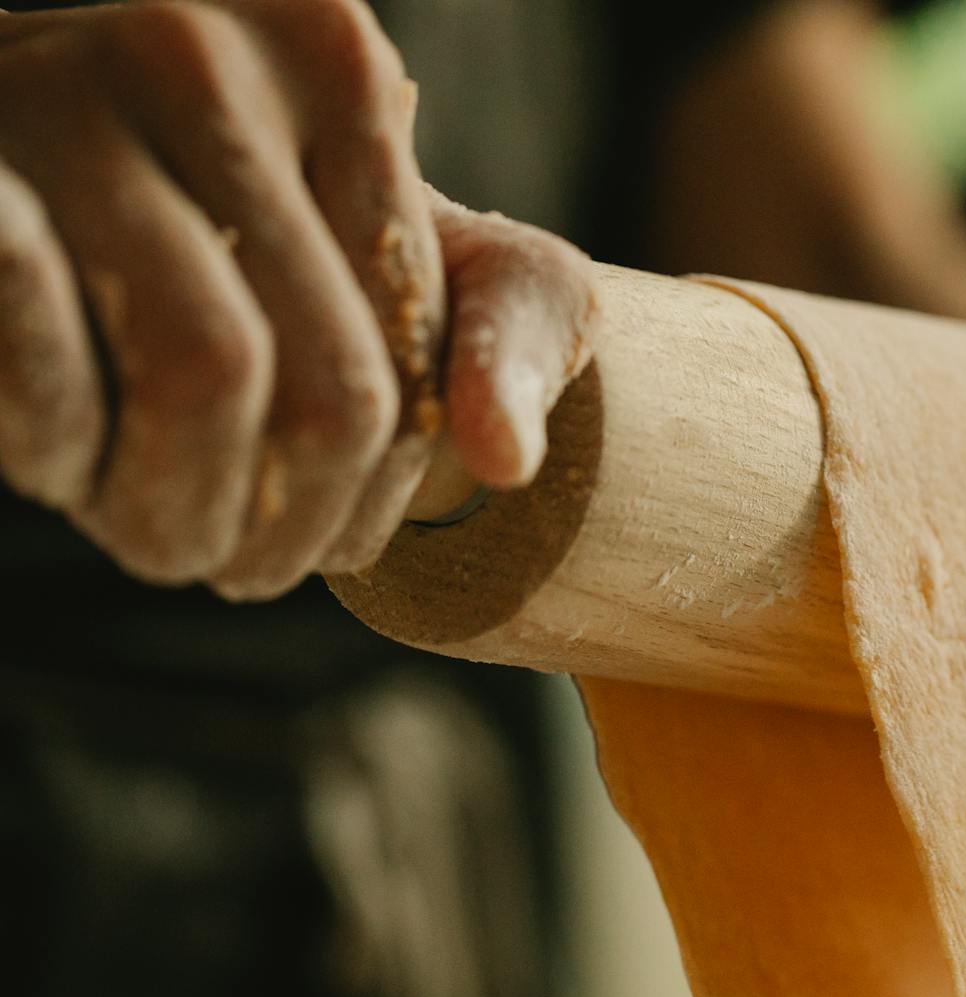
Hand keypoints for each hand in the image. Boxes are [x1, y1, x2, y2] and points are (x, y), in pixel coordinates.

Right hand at [0, 0, 595, 598]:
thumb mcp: (438, 261)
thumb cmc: (286, 230)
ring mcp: (59, 96)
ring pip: (207, 377)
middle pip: (327, 381)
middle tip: (239, 567)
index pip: (415, 339)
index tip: (336, 526)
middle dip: (291, 524)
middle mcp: (199, 53)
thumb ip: (510, 344)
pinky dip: (63, 452)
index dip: (384, 476)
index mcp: (332, 59)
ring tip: (165, 538)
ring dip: (184, 511)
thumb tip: (506, 460)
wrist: (52, 166)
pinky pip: (47, 361)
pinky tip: (66, 470)